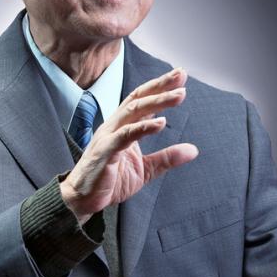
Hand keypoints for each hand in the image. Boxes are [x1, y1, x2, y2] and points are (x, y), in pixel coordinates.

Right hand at [60, 67, 197, 223]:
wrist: (83, 200)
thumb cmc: (109, 181)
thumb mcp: (145, 170)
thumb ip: (167, 158)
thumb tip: (193, 150)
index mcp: (122, 127)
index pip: (142, 100)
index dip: (160, 87)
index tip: (180, 76)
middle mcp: (114, 126)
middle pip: (138, 99)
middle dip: (161, 86)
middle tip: (181, 76)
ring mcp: (108, 137)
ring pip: (133, 111)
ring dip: (157, 101)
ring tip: (178, 96)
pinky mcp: (105, 151)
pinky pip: (125, 135)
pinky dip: (143, 127)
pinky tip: (160, 123)